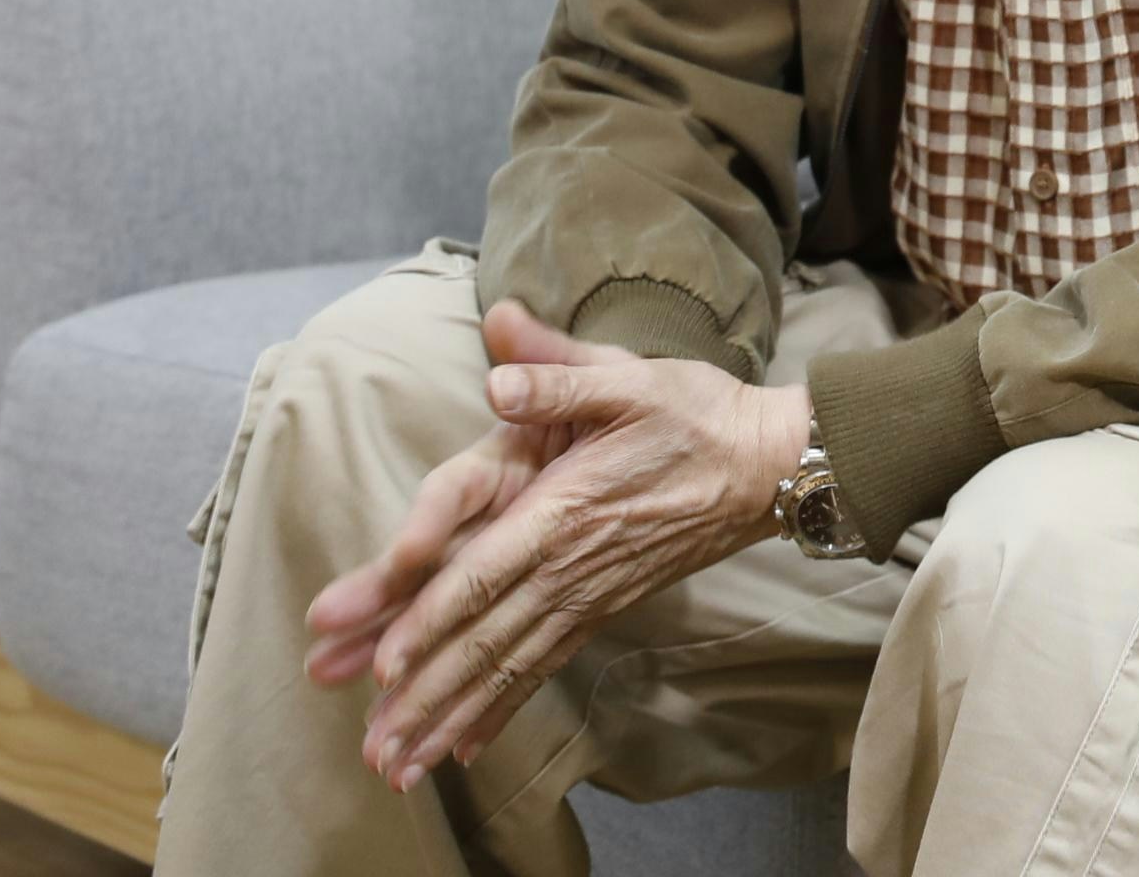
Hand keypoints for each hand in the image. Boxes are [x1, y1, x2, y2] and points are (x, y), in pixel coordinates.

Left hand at [308, 301, 812, 790]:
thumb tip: (497, 365)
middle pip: (484, 641)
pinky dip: (500, 712)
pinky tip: (467, 750)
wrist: (764, 465)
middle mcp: (568, 567)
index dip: (430, 620)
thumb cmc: (693, 413)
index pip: (483, 573)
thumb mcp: (628, 375)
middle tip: (373, 751)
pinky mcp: (601, 608)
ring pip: (508, 669)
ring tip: (401, 773)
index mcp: (562, 509)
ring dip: (451, 720)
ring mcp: (586, 595)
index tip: (383, 666)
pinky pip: (542, 669)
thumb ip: (557, 372)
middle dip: (422, 698)